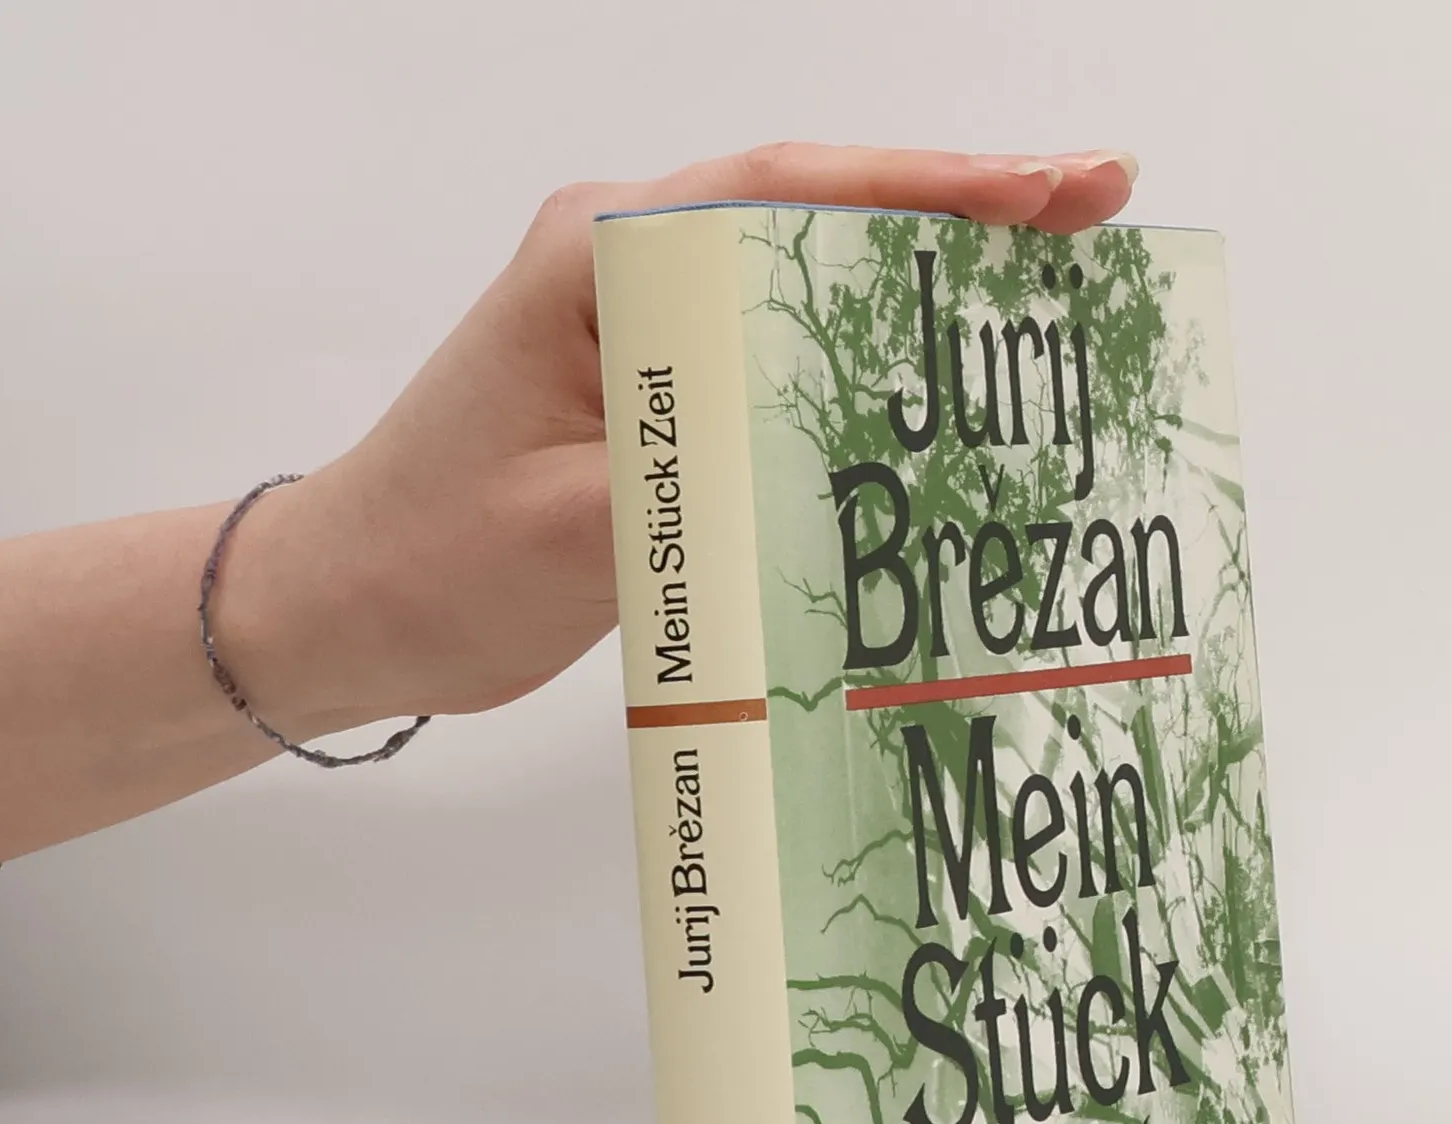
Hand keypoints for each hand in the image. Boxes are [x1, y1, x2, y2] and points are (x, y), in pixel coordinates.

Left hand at [250, 144, 1138, 731]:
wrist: (355, 609)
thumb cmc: (434, 560)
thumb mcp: (578, 530)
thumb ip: (704, 477)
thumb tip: (848, 459)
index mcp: (599, 256)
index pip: (788, 192)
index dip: (932, 186)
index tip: (1050, 188)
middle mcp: (629, 268)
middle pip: (821, 215)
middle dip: (962, 212)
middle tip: (1096, 215)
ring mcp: (649, 329)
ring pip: (814, 283)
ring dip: (928, 282)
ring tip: (1056, 290)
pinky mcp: (665, 396)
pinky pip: (788, 360)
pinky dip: (873, 363)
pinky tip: (950, 382)